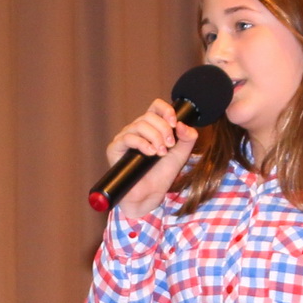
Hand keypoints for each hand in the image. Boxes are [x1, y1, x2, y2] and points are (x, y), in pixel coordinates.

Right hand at [106, 98, 197, 218]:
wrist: (150, 196)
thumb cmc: (161, 176)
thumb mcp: (180, 155)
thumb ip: (188, 138)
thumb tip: (183, 124)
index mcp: (152, 127)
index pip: (156, 107)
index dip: (166, 110)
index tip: (175, 124)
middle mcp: (137, 130)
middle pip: (149, 115)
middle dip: (163, 129)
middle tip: (170, 145)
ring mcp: (125, 138)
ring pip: (139, 125)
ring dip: (154, 137)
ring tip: (161, 152)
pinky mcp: (115, 149)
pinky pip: (127, 137)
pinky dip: (142, 143)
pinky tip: (151, 153)